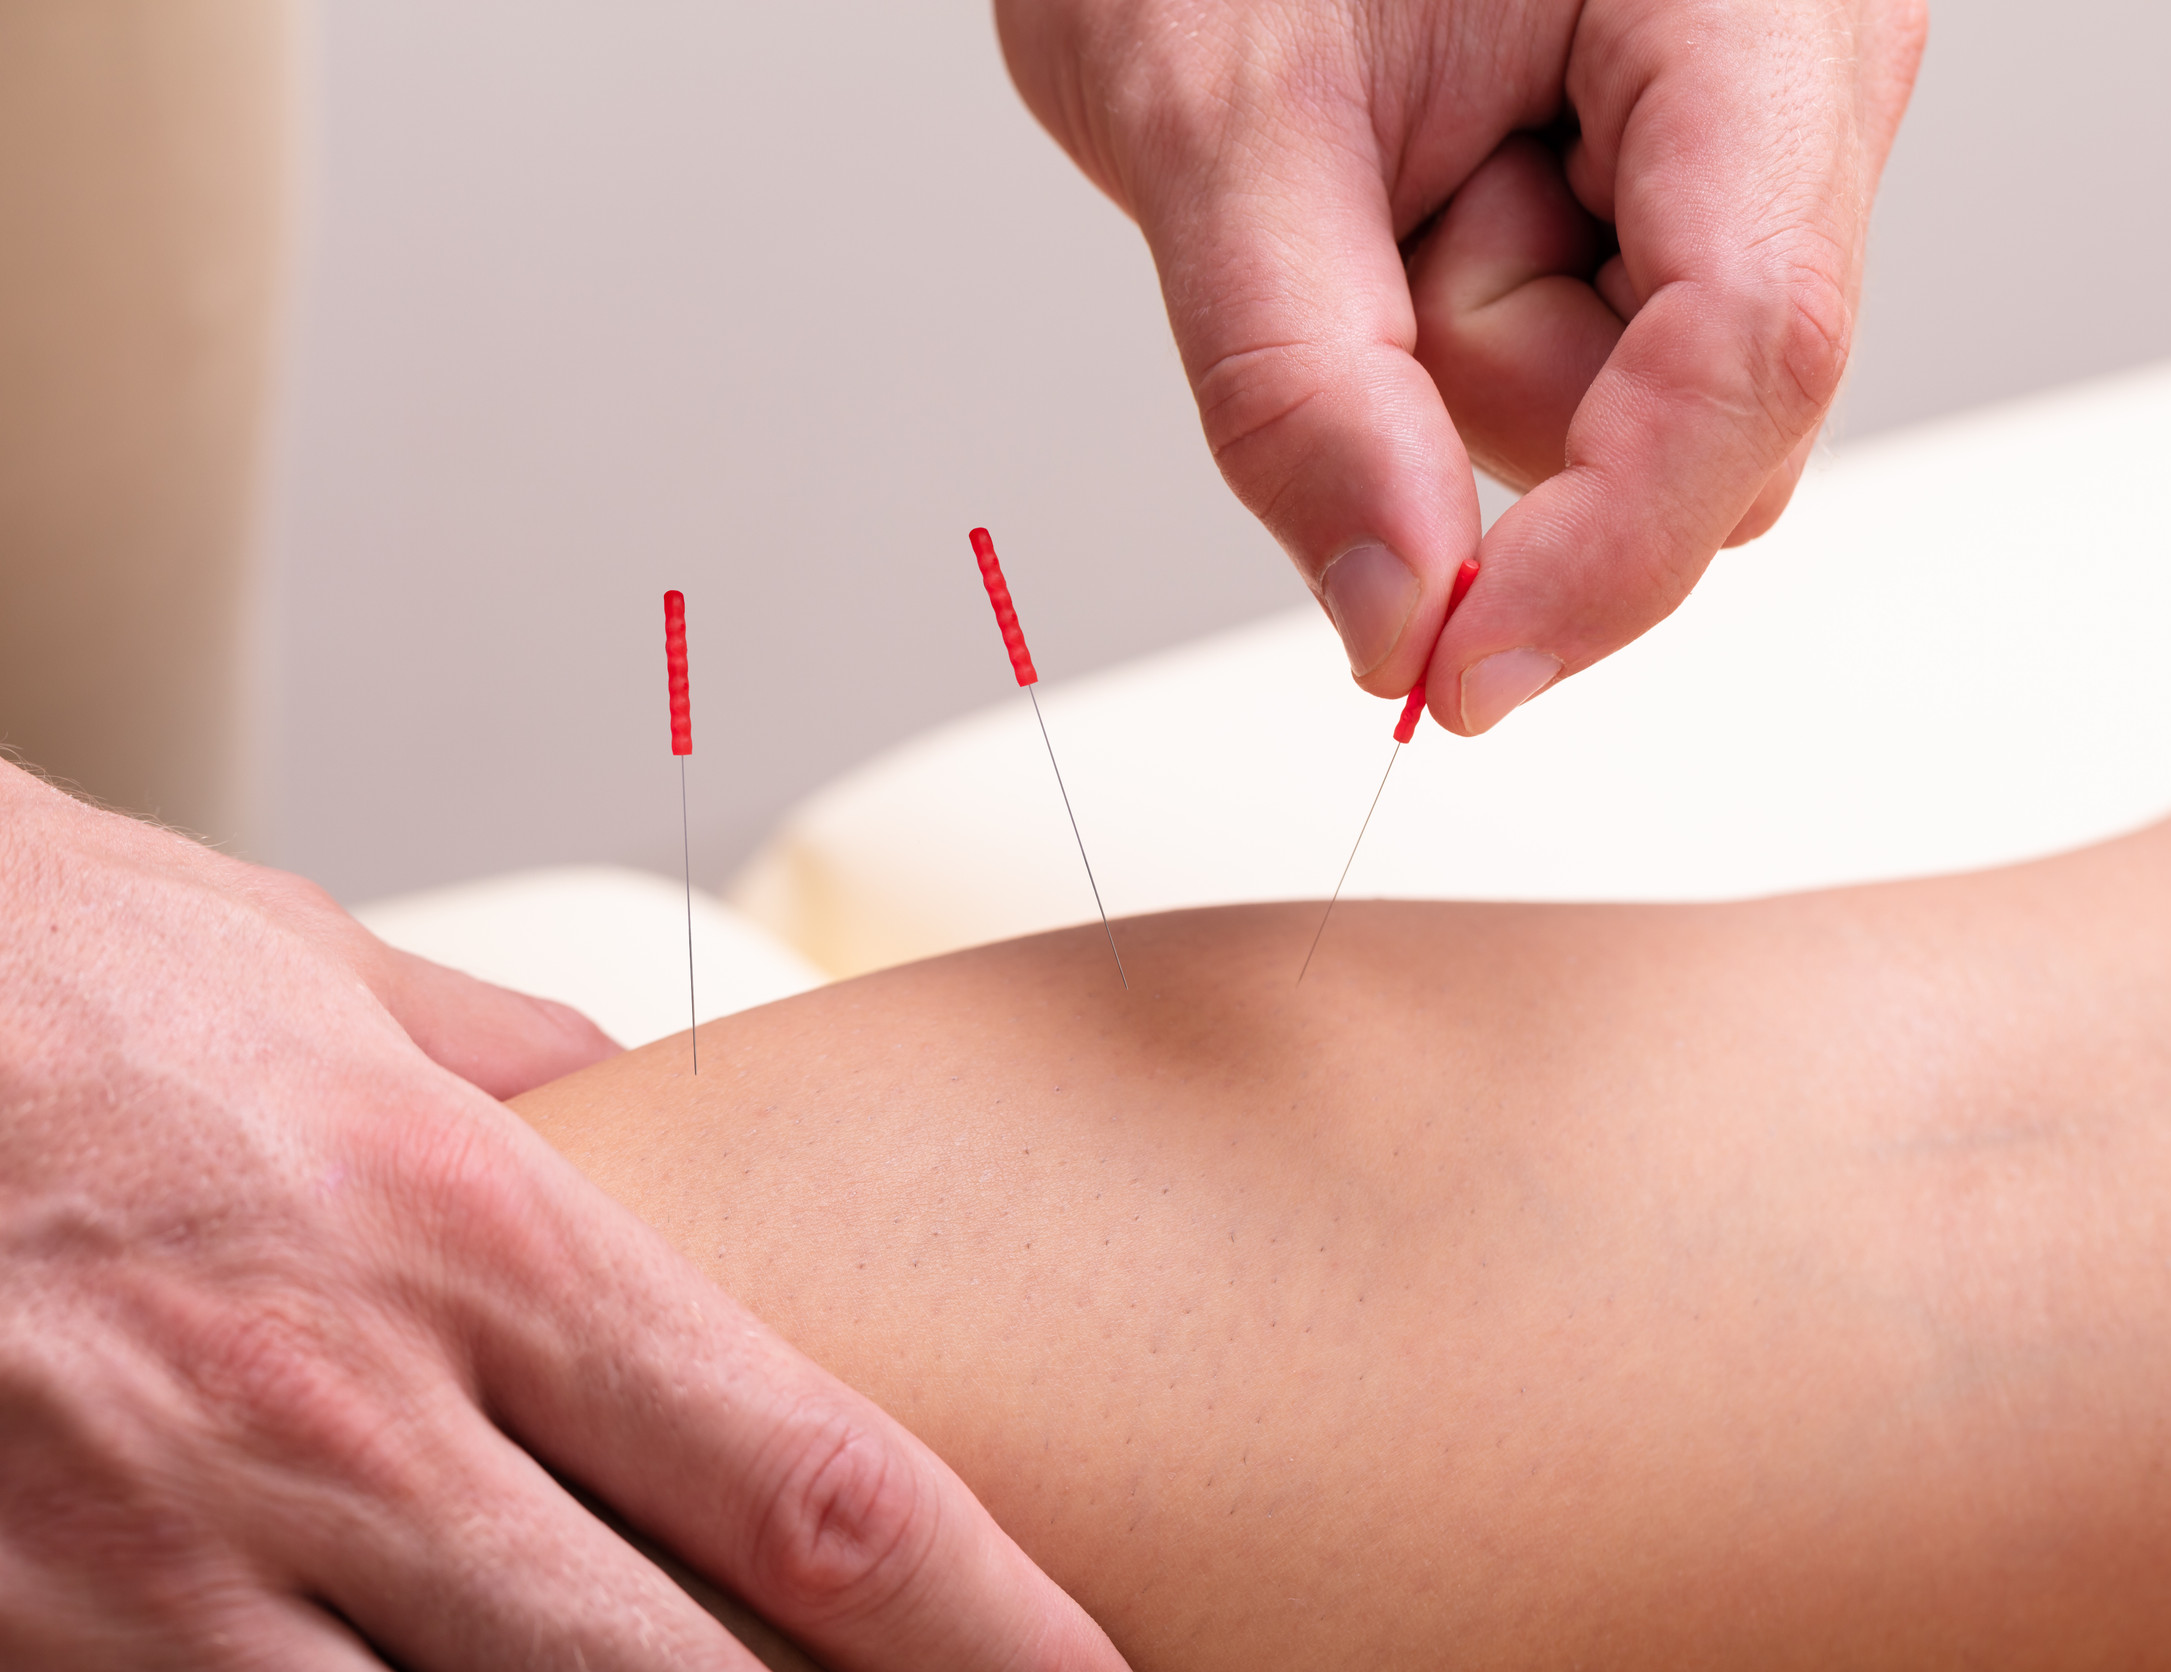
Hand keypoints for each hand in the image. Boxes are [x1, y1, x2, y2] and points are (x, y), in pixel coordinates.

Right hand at [0, 766, 1121, 1669]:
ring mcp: (178, 1566)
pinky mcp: (35, 1647)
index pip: (807, 1475)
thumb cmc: (44, 971)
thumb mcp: (326, 977)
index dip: (982, 1612)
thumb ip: (516, 1067)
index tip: (1087, 1671)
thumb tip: (656, 1109)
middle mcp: (351, 1424)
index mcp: (474, 1239)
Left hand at [997, 0, 1923, 730]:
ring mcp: (1756, 144)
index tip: (1455, 672)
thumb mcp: (1216, 115)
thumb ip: (1299, 384)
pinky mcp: (1690, 196)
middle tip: (1374, 209)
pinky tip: (1437, 188)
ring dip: (1467, 346)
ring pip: (1638, 418)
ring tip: (1397, 162)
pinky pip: (1601, 369)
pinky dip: (1479, 325)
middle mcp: (1802, 78)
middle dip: (1495, 380)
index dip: (1610, 546)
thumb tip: (1396, 618)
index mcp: (1753, 6)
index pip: (1751, 343)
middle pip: (1705, 417)